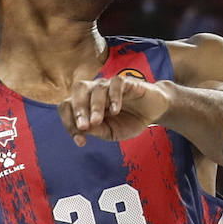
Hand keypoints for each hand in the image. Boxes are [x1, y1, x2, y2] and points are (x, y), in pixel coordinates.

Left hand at [57, 75, 171, 146]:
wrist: (154, 112)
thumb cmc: (130, 121)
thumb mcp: (111, 132)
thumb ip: (96, 130)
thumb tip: (82, 129)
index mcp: (86, 103)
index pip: (68, 106)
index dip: (69, 124)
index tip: (81, 141)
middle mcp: (96, 91)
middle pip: (78, 90)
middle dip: (77, 109)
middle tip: (83, 126)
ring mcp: (111, 85)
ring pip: (97, 88)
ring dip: (94, 106)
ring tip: (98, 121)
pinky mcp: (127, 82)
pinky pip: (116, 83)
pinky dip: (113, 97)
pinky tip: (116, 110)